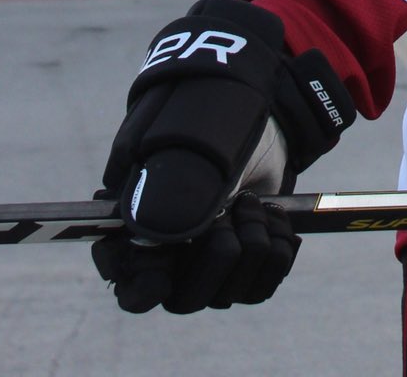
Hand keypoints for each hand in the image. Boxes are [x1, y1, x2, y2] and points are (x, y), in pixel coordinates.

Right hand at [91, 0, 353, 313]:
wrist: (264, 107)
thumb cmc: (214, 113)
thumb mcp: (189, 137)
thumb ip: (170, 186)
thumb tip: (159, 238)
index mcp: (140, 226)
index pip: (129, 286)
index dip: (145, 285)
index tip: (170, 262)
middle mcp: (172, 253)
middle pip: (185, 299)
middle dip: (218, 254)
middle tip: (236, 206)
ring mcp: (209, 260)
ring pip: (228, 294)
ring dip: (253, 243)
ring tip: (254, 202)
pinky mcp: (245, 261)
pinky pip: (262, 286)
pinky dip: (277, 251)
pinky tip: (276, 219)